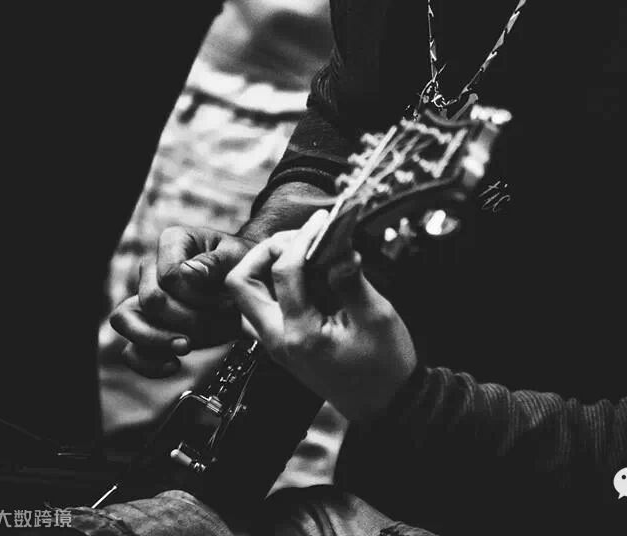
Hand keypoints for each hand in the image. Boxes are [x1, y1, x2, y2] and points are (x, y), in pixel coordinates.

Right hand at [110, 225, 255, 376]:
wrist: (247, 284)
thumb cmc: (241, 264)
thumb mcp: (237, 256)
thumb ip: (215, 262)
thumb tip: (187, 273)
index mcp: (173, 241)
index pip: (169, 275)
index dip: (195, 295)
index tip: (225, 301)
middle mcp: (153, 267)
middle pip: (150, 300)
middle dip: (185, 318)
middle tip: (214, 324)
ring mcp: (145, 297)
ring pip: (125, 320)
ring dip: (158, 339)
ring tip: (187, 346)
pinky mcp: (148, 326)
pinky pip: (130, 349)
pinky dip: (148, 362)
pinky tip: (174, 364)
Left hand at [224, 211, 416, 421]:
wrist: (386, 404)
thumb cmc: (385, 365)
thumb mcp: (377, 316)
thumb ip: (351, 279)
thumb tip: (338, 245)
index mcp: (299, 334)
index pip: (284, 271)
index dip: (302, 238)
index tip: (322, 221)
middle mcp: (277, 340)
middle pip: (241, 284)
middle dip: (266, 251)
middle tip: (300, 237)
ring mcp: (276, 344)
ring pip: (245, 296)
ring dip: (265, 267)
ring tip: (302, 252)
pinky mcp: (283, 343)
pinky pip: (261, 306)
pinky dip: (274, 283)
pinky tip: (306, 274)